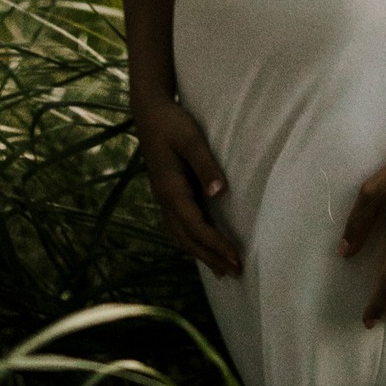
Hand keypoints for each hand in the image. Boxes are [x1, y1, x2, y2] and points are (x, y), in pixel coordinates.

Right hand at [134, 97, 241, 278]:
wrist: (149, 111)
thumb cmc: (172, 122)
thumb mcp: (191, 138)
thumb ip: (205, 165)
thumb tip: (219, 194)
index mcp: (171, 190)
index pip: (196, 227)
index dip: (216, 245)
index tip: (236, 258)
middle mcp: (165, 200)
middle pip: (188, 238)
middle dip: (211, 257)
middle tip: (236, 274)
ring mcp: (163, 198)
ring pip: (181, 236)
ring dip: (201, 254)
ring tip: (222, 270)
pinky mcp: (167, 193)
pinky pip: (179, 226)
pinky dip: (192, 242)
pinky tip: (202, 246)